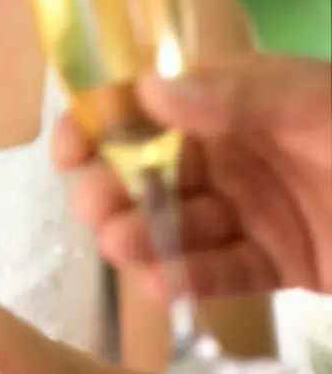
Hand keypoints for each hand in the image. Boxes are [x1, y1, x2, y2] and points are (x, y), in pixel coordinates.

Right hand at [54, 54, 331, 295]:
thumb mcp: (316, 103)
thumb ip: (238, 96)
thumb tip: (148, 89)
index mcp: (236, 103)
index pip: (151, 107)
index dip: (100, 126)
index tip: (68, 155)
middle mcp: (235, 157)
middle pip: (152, 173)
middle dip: (114, 192)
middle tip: (98, 211)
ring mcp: (255, 213)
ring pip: (179, 227)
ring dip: (144, 237)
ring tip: (124, 248)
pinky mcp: (280, 263)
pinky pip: (224, 274)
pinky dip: (191, 280)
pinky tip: (162, 284)